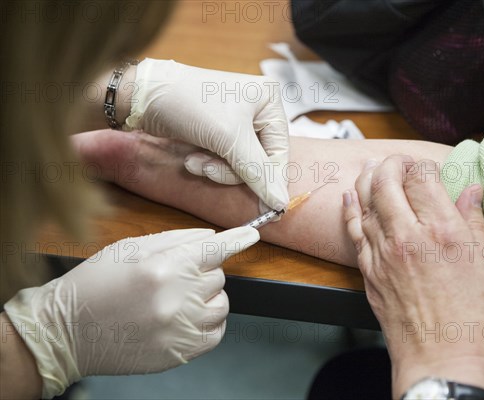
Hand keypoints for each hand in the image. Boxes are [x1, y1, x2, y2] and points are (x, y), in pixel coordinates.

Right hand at [4, 226, 258, 398]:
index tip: (252, 234)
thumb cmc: (95, 285)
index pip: (215, 250)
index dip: (237, 239)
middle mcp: (175, 299)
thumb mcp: (130, 248)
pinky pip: (217, 333)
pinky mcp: (179, 353)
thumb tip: (213, 237)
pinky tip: (186, 317)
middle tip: (177, 275)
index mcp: (162, 268)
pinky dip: (209, 322)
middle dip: (204, 271)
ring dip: (208, 296)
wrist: (68, 330)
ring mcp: (179, 330)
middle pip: (219, 276)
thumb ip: (177, 240)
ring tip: (179, 298)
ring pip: (222, 304)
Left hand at [124, 58, 288, 211]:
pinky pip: (227, 161)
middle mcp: (258, 109)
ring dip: (217, 169)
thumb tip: (282, 203)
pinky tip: (192, 157)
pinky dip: (210, 164)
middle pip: (261, 160)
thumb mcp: (229, 139)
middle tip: (208, 169)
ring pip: (242, 165)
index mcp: (270, 101)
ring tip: (194, 161)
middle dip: (232, 170)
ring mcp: (238, 122)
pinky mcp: (220, 132)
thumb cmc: (189, 104)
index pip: (280, 151)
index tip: (267, 207)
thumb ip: (258, 172)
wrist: (144, 96)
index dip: (269, 179)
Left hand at [343, 156, 483, 398]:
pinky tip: (350, 197)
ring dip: (367, 180)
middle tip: (397, 161)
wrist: (443, 364)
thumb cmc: (474, 324)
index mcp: (443, 232)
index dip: (423, 166)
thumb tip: (472, 193)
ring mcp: (383, 255)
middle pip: (387, 183)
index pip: (422, 179)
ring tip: (371, 168)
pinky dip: (350, 210)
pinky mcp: (369, 273)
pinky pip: (354, 231)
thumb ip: (475, 224)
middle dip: (390, 164)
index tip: (427, 167)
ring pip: (365, 203)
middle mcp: (408, 238)